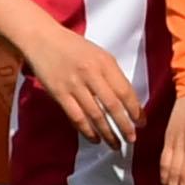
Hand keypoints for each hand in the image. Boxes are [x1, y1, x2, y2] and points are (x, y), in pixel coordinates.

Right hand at [19, 23, 140, 151]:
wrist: (42, 39)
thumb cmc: (74, 47)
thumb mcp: (99, 54)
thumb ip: (112, 75)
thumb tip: (127, 100)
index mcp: (105, 63)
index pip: (125, 91)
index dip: (135, 110)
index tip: (142, 123)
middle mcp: (91, 74)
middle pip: (112, 106)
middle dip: (125, 126)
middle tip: (132, 140)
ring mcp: (74, 85)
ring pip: (95, 115)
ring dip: (108, 133)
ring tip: (116, 145)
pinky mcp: (59, 94)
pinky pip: (76, 117)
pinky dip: (87, 131)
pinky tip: (96, 139)